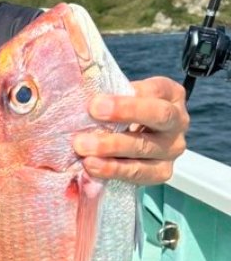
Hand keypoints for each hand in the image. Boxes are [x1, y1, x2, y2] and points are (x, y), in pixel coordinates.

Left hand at [74, 76, 189, 184]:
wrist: (126, 146)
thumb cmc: (119, 114)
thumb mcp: (119, 97)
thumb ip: (108, 92)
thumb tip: (81, 87)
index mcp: (171, 95)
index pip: (155, 90)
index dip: (128, 95)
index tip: (96, 102)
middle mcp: (178, 121)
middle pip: (159, 115)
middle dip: (125, 112)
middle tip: (93, 113)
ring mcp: (173, 148)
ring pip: (145, 147)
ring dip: (111, 147)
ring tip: (82, 147)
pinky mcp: (162, 172)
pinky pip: (139, 173)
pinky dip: (113, 170)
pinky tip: (92, 166)